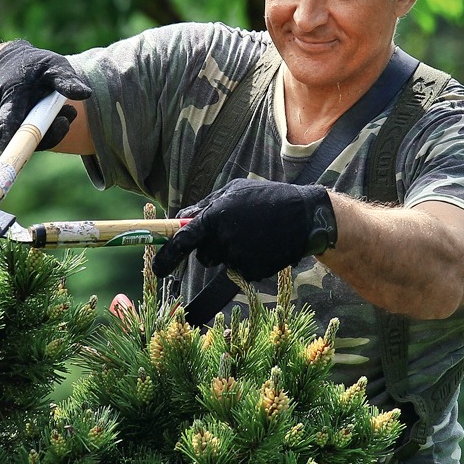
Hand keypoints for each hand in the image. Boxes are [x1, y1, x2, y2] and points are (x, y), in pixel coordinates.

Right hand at [0, 40, 91, 151]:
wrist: (11, 64)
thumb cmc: (35, 66)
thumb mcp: (54, 66)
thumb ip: (67, 80)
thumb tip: (86, 93)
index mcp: (8, 97)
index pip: (7, 125)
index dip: (11, 142)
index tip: (13, 156)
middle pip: (23, 139)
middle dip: (51, 132)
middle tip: (70, 112)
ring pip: (28, 140)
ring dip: (49, 129)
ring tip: (63, 108)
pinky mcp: (6, 132)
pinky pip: (27, 140)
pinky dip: (42, 130)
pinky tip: (49, 113)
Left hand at [151, 179, 336, 280]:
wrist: (306, 216)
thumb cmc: (266, 198)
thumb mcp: (232, 192)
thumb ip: (203, 207)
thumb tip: (179, 220)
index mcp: (214, 216)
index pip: (181, 241)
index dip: (166, 257)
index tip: (158, 269)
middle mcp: (223, 238)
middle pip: (202, 254)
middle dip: (210, 246)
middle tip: (233, 230)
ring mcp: (238, 257)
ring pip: (220, 261)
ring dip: (228, 252)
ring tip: (252, 234)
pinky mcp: (253, 271)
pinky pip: (239, 270)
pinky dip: (247, 260)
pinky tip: (263, 245)